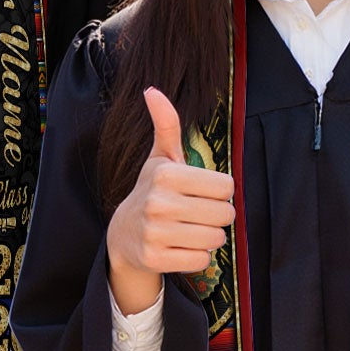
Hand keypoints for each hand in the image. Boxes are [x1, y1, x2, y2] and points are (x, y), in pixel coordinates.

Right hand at [105, 87, 233, 316]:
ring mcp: (155, 232)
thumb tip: (152, 90)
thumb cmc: (152, 191)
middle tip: (197, 214)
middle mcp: (158, 202)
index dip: (219, 191)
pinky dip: (196, 257)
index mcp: (166, 173)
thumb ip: (166, 125)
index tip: (201, 193)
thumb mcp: (160, 158)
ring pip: (215, 239)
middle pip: (225, 214)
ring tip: (189, 230)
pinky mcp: (155, 259)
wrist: (123, 234)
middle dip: (217, 216)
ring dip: (209, 237)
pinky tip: (180, 247)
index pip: (226, 186)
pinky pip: (200, 260)